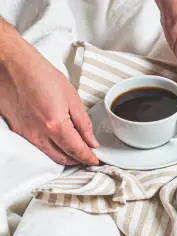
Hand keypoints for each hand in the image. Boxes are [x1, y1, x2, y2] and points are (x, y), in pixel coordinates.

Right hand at [0, 34, 98, 165]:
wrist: (12, 65)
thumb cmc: (39, 74)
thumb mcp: (71, 97)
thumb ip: (83, 123)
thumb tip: (91, 140)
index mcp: (55, 124)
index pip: (76, 150)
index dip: (88, 158)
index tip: (94, 160)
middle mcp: (39, 133)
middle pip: (63, 157)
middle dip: (77, 160)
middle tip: (87, 157)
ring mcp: (26, 133)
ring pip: (49, 154)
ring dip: (64, 156)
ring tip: (75, 152)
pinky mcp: (17, 129)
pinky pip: (38, 146)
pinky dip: (50, 148)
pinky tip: (57, 142)